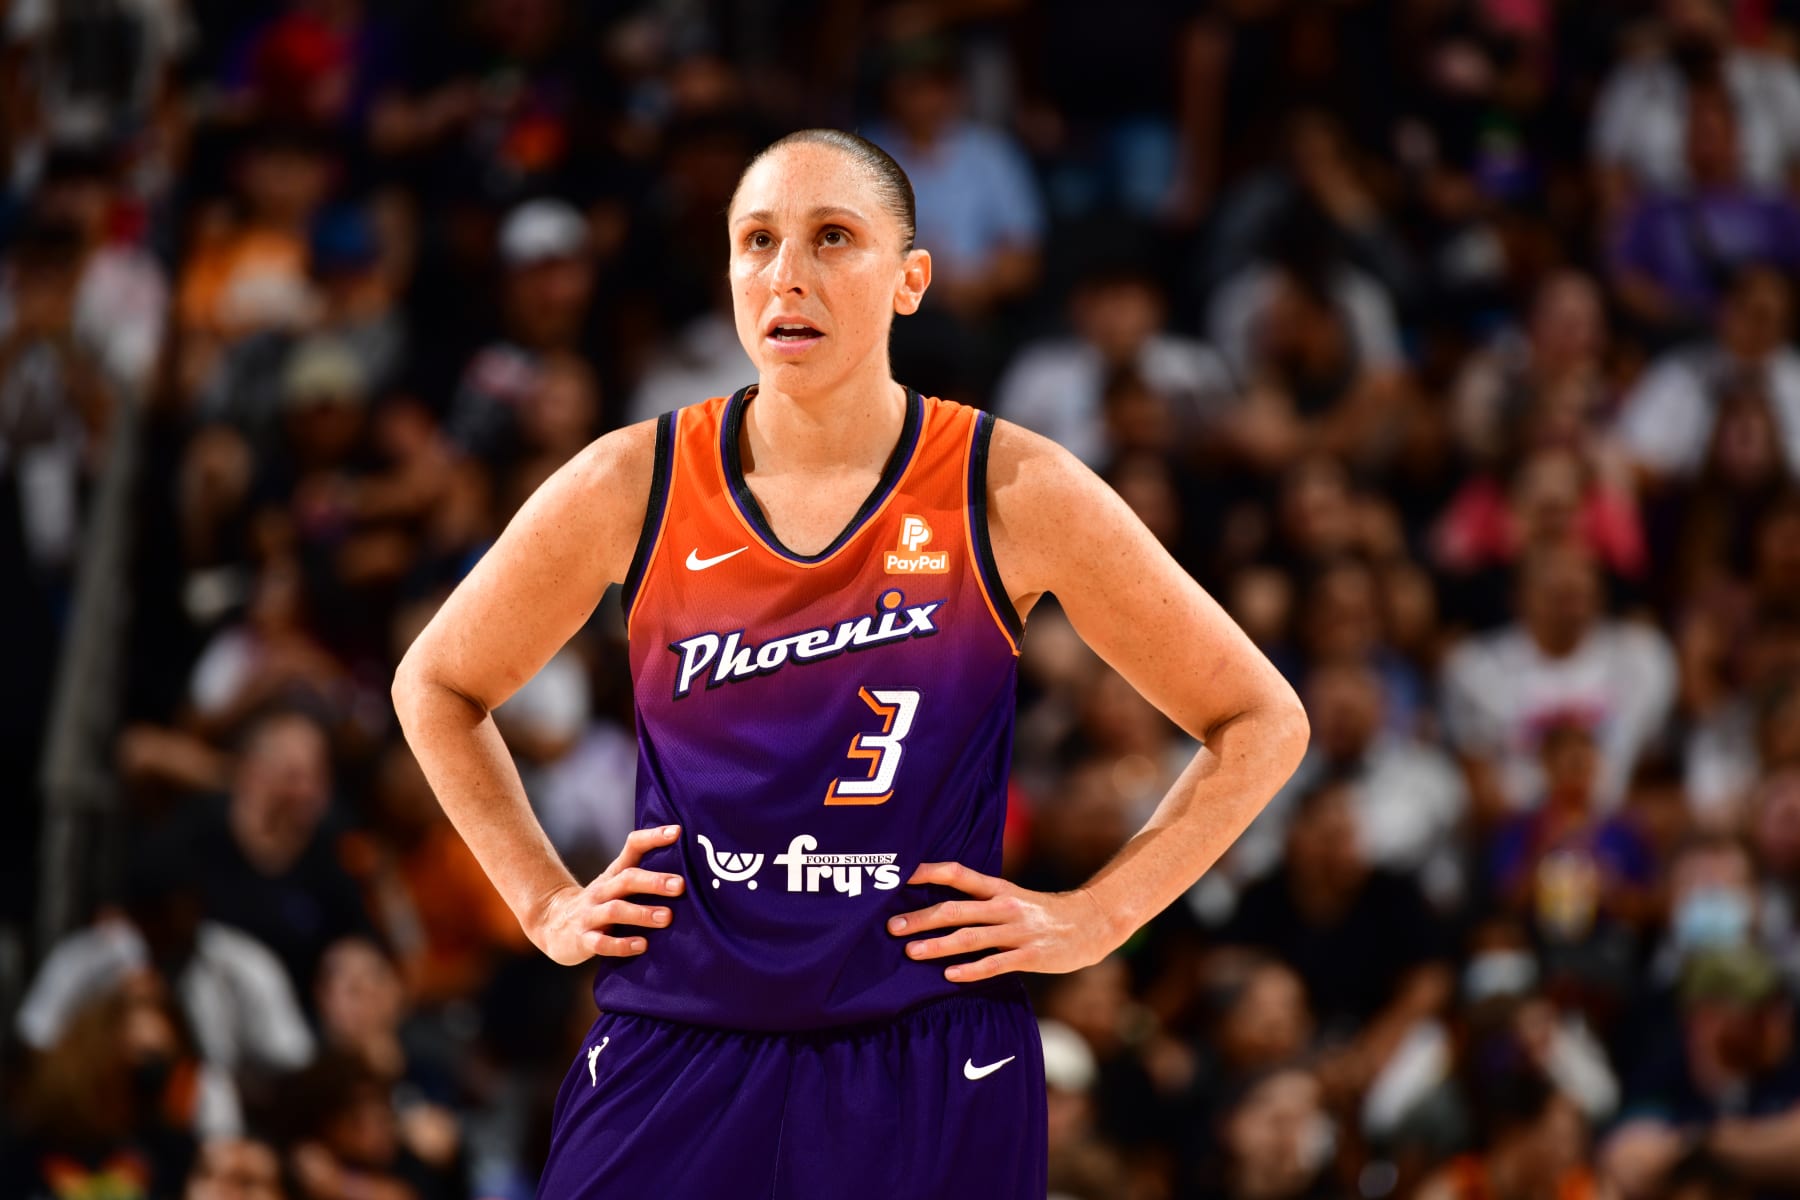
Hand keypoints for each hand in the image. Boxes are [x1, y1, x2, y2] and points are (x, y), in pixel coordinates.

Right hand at [530, 825, 685, 964]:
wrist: (553, 922)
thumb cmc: (600, 903)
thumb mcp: (617, 883)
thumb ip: (645, 873)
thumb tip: (687, 863)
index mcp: (614, 874)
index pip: (632, 847)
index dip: (653, 837)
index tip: (677, 832)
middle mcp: (602, 890)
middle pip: (627, 879)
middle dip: (654, 881)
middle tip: (680, 885)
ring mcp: (590, 914)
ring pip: (615, 910)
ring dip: (641, 913)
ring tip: (667, 917)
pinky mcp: (583, 940)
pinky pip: (601, 943)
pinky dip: (622, 945)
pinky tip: (642, 945)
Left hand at [886, 861, 1121, 982]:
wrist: (1091, 924)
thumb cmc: (1043, 914)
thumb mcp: (1013, 898)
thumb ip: (981, 901)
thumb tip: (938, 907)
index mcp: (998, 889)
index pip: (959, 874)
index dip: (930, 872)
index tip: (901, 875)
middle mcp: (1004, 907)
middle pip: (956, 910)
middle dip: (922, 918)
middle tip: (893, 926)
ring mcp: (1018, 931)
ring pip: (971, 938)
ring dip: (938, 945)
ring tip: (911, 952)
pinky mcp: (1030, 955)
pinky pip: (995, 964)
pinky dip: (971, 970)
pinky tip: (950, 976)